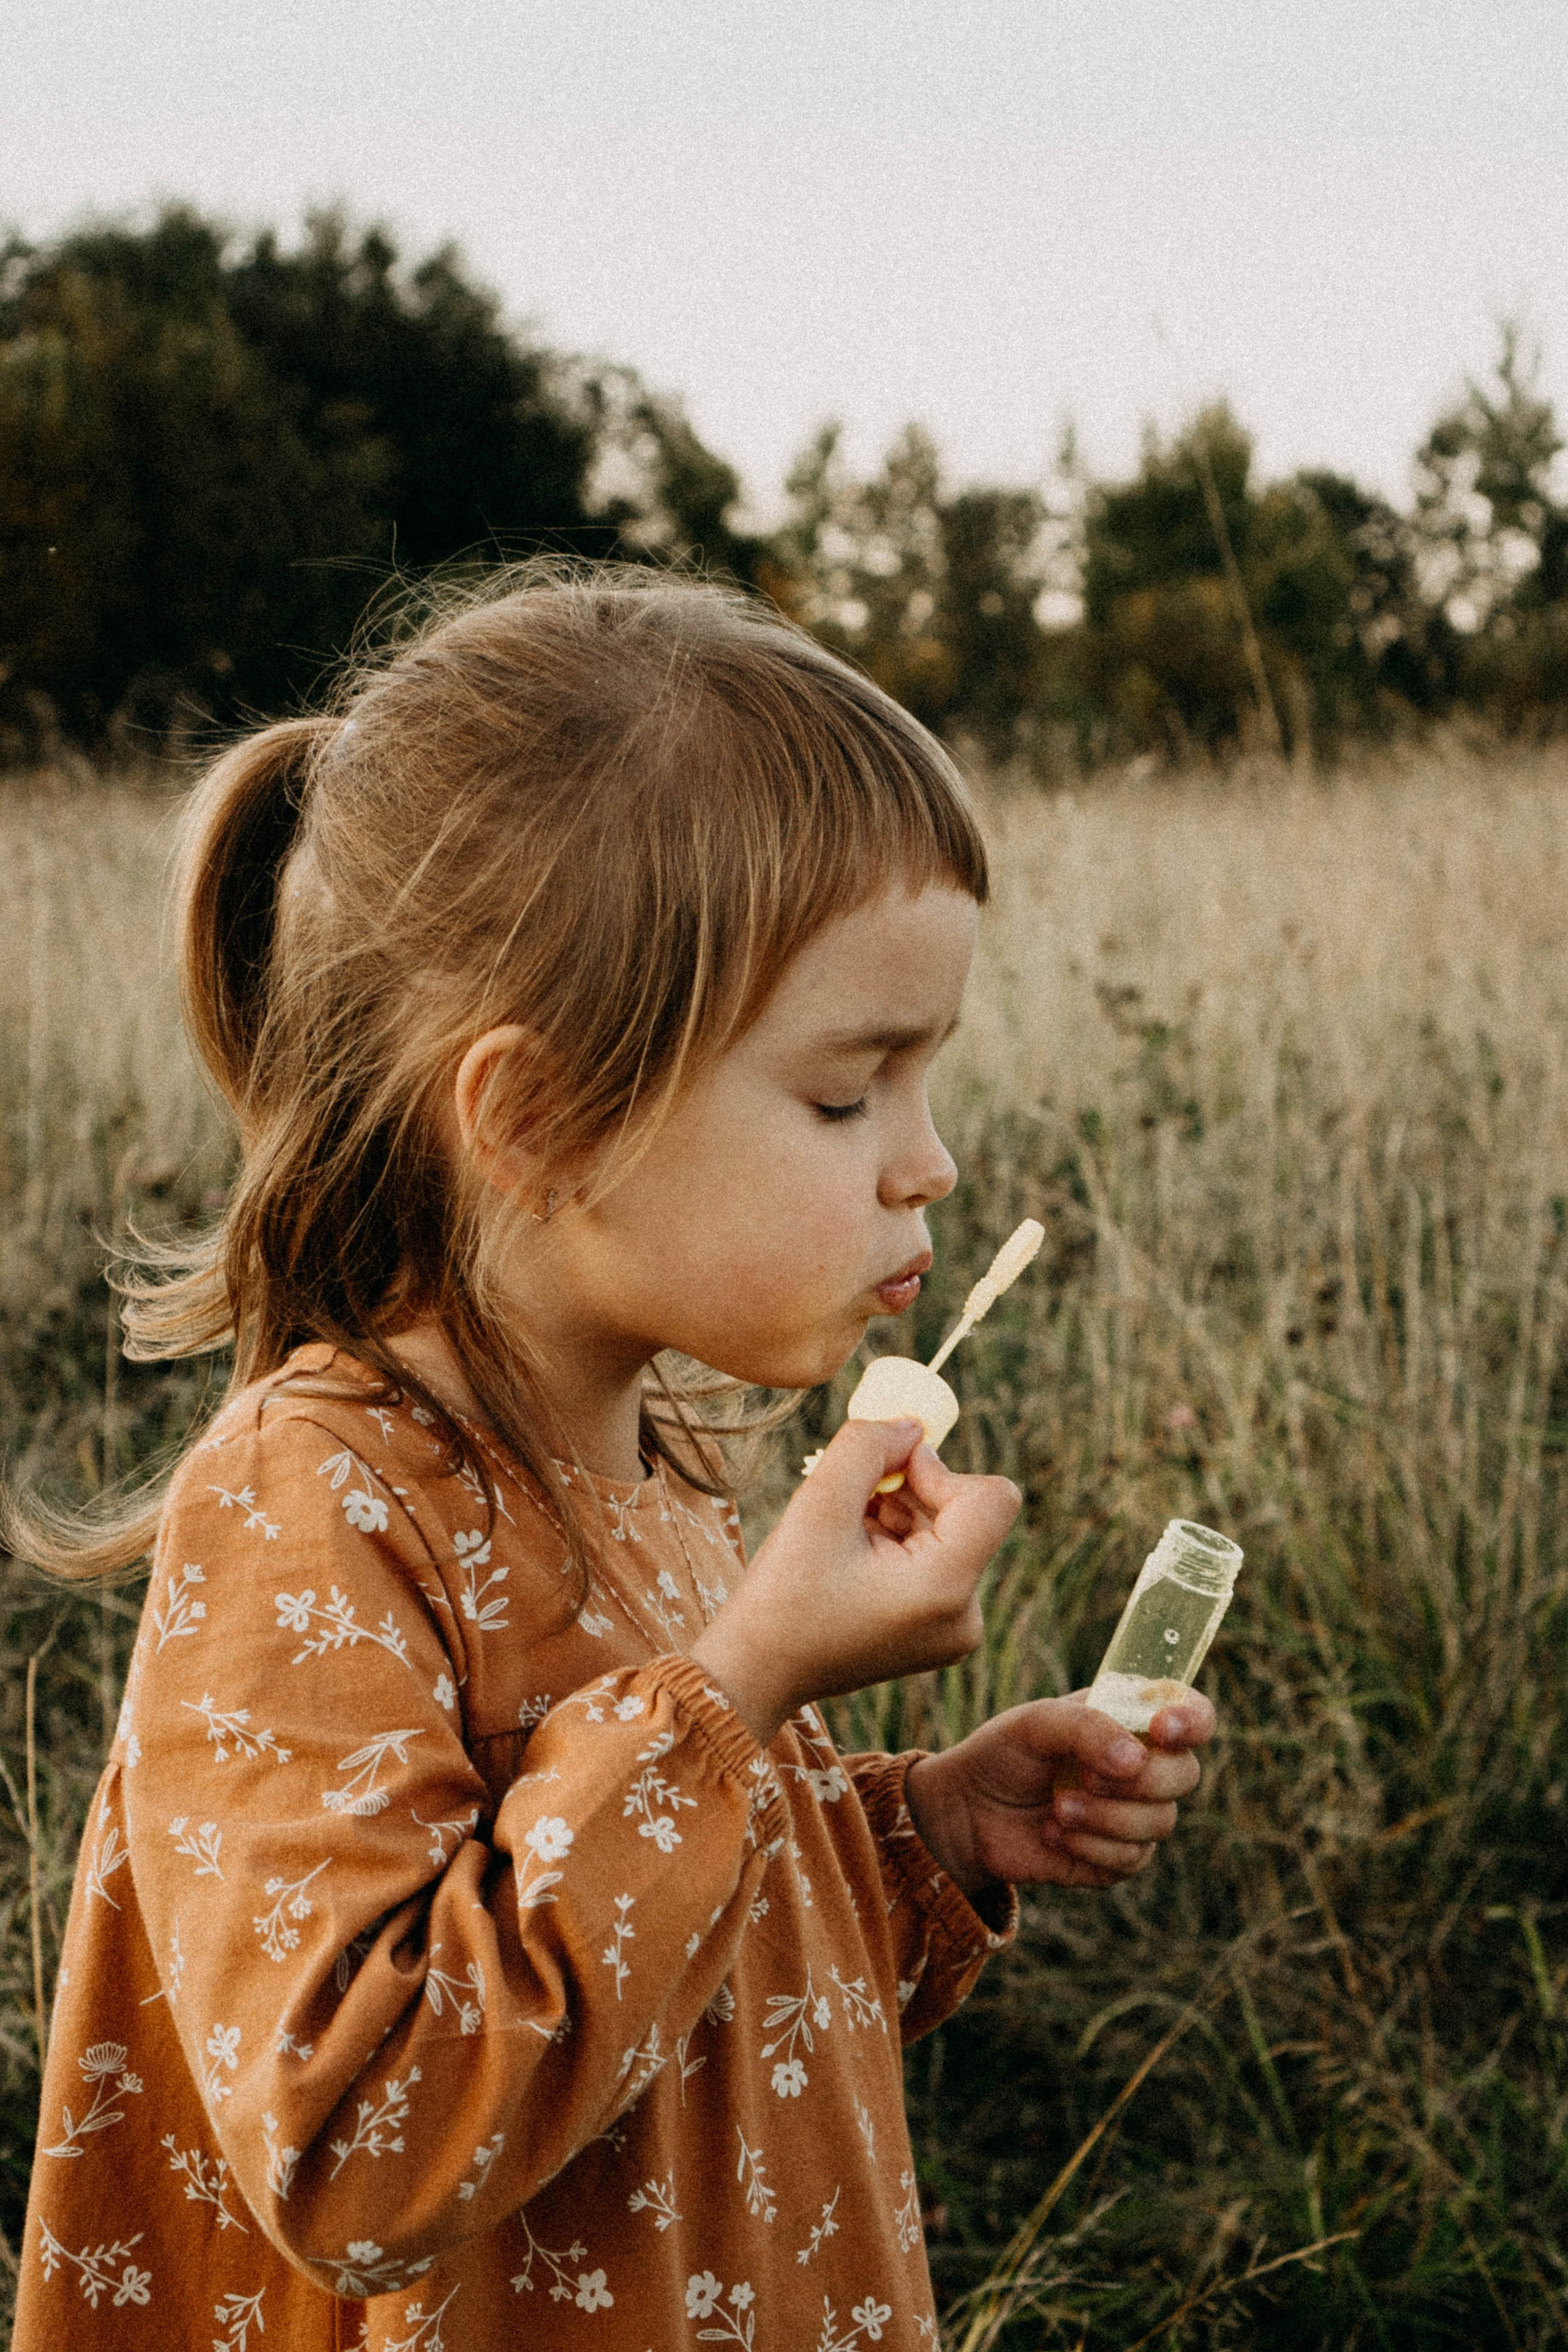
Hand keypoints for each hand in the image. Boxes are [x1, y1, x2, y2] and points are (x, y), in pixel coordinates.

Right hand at [692, 1420, 1019, 1747]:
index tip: (886, 1474)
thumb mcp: (819, 1505)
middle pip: (966, 1513)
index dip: (941, 1470)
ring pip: (946, 1533)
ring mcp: (954, 1629)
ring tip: (843, 1532)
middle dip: (909, 1492)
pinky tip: (850, 1552)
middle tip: (851, 1497)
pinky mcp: (937, 1631)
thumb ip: (869, 1447)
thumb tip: (912, 1425)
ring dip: (898, 1514)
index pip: (992, 1499)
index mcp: (946, 1590)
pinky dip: (896, 1541)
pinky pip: (934, 1561)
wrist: (756, 1672)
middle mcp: (965, 1616)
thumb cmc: (782, 1595)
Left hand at [904, 1690, 1216, 1896]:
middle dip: (1140, 1780)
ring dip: (1105, 1816)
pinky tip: (1054, 1833)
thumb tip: (1134, 1760)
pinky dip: (1090, 1846)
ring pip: (1161, 1822)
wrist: (969, 1812)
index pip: (1193, 1715)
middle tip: (1083, 1776)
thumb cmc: (1006, 1753)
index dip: (1192, 1720)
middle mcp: (1143, 1766)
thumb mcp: (1036, 1723)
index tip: (1163, 1729)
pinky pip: (1132, 1859)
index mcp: (1132, 1720)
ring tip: (1057, 1807)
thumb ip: (1086, 1728)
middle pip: (1185, 1774)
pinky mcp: (1119, 1858)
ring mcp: (1136, 1815)